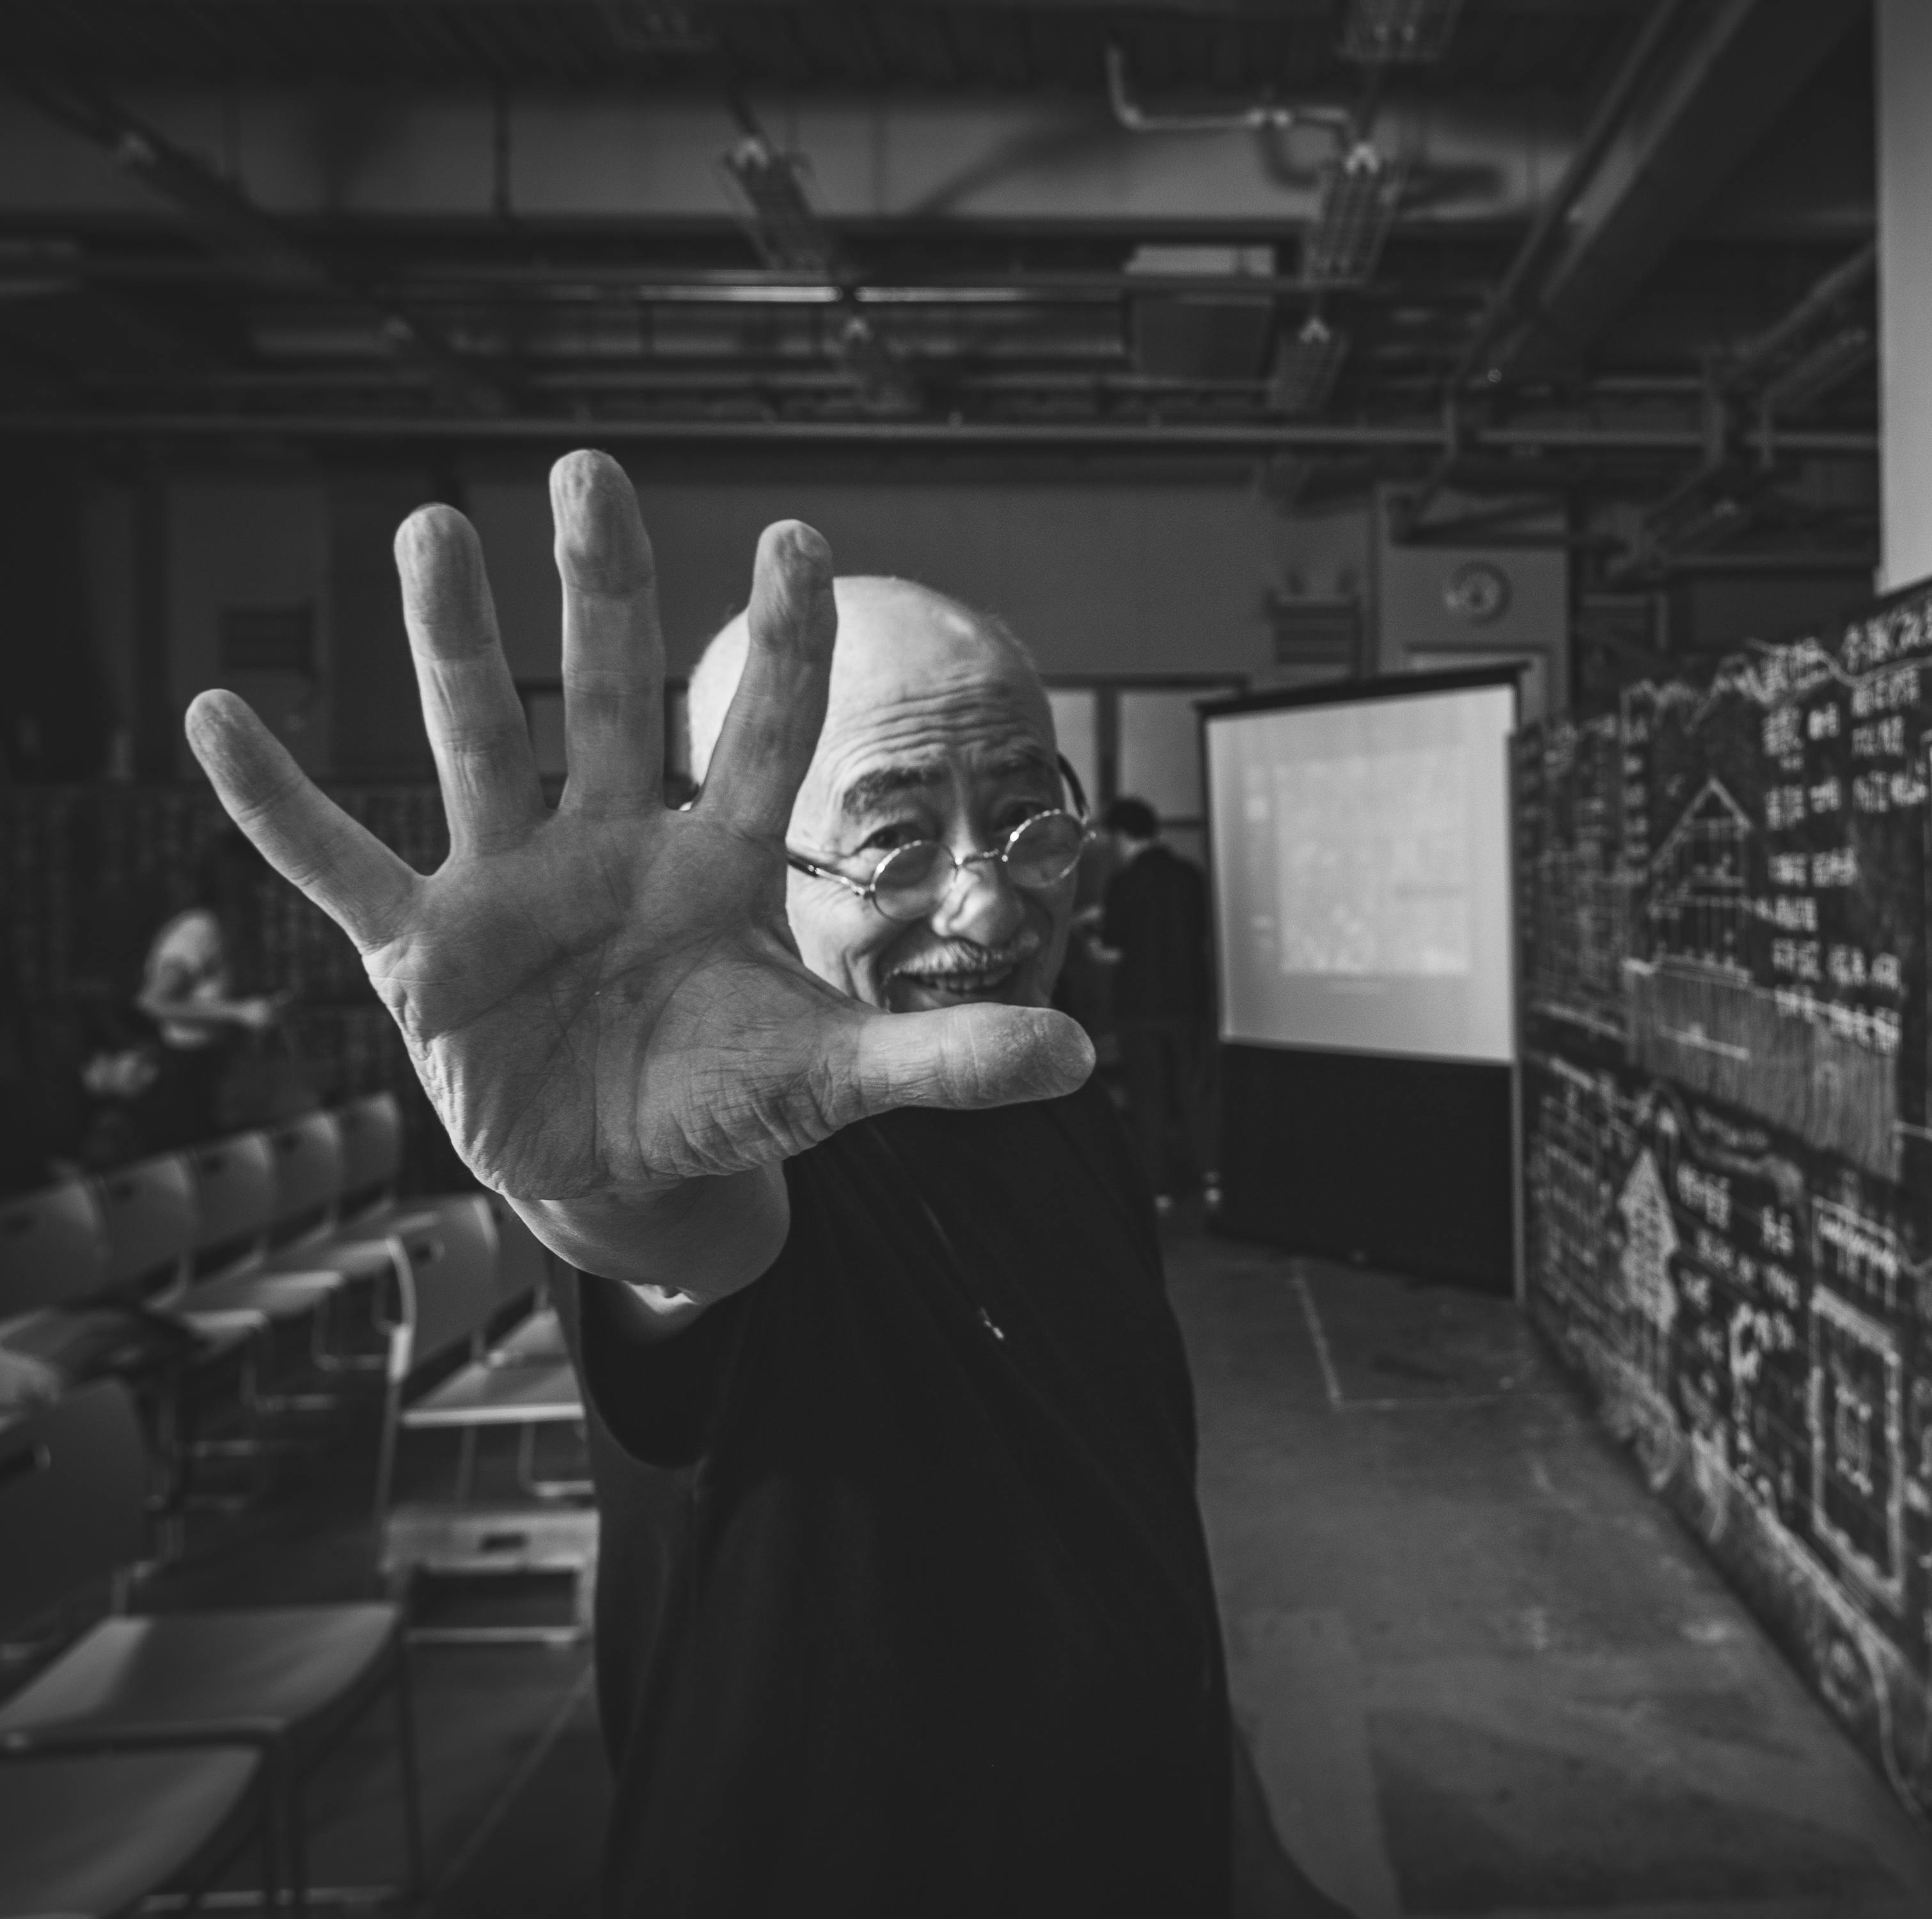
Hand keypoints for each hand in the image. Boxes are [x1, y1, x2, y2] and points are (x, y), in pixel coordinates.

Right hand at [185, 451, 1089, 1207]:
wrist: (624, 1175)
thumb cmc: (726, 1099)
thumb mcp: (836, 1079)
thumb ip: (944, 1058)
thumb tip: (1081, 1059)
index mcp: (716, 864)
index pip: (761, 731)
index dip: (778, 644)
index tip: (799, 539)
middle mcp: (611, 849)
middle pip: (609, 694)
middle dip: (600, 587)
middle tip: (589, 466)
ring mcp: (509, 890)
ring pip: (475, 741)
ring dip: (450, 641)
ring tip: (427, 523)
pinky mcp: (421, 956)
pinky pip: (337, 864)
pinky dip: (275, 804)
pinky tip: (216, 718)